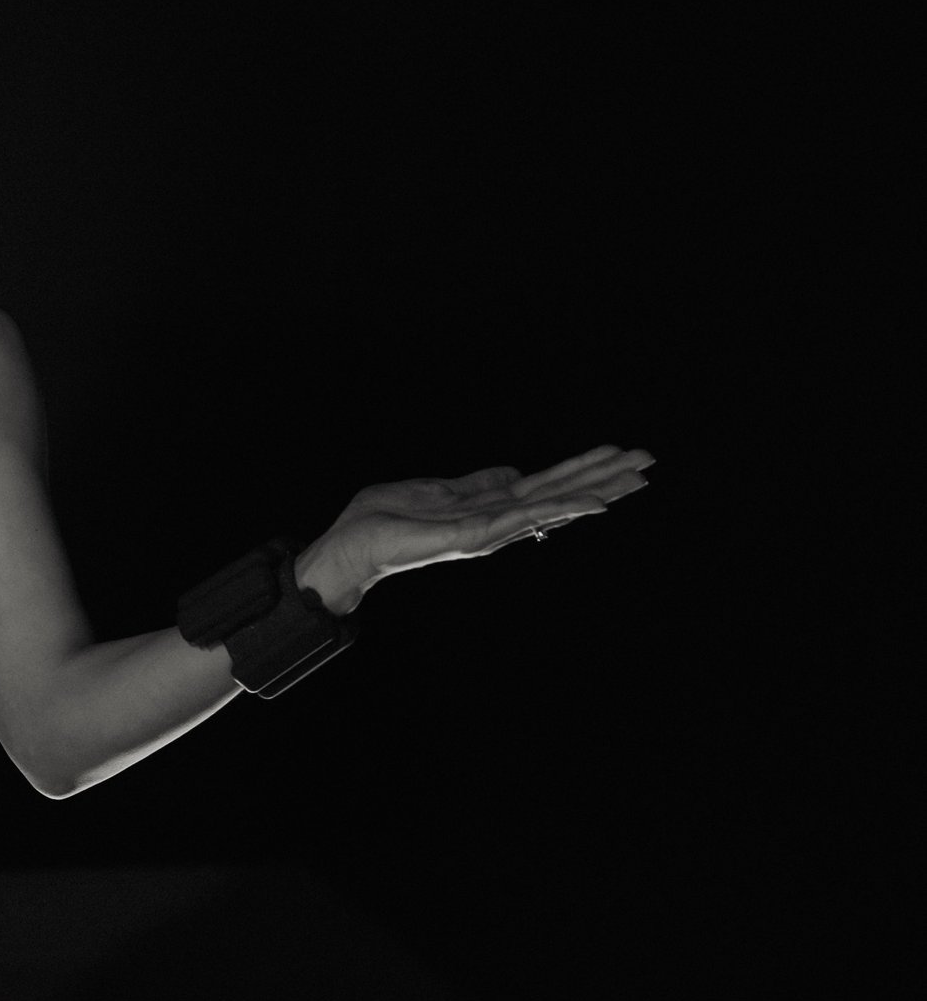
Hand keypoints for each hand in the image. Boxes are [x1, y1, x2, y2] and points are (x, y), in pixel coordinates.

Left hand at [322, 444, 656, 595]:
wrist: (352, 545)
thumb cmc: (386, 520)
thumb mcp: (437, 490)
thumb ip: (478, 483)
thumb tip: (512, 472)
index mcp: (489, 504)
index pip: (545, 484)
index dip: (581, 470)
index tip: (618, 455)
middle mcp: (498, 519)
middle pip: (560, 492)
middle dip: (604, 477)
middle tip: (649, 461)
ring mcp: (491, 528)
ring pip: (554, 503)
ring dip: (596, 489)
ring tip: (637, 477)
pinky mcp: (476, 534)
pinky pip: (526, 518)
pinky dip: (562, 510)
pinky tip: (593, 503)